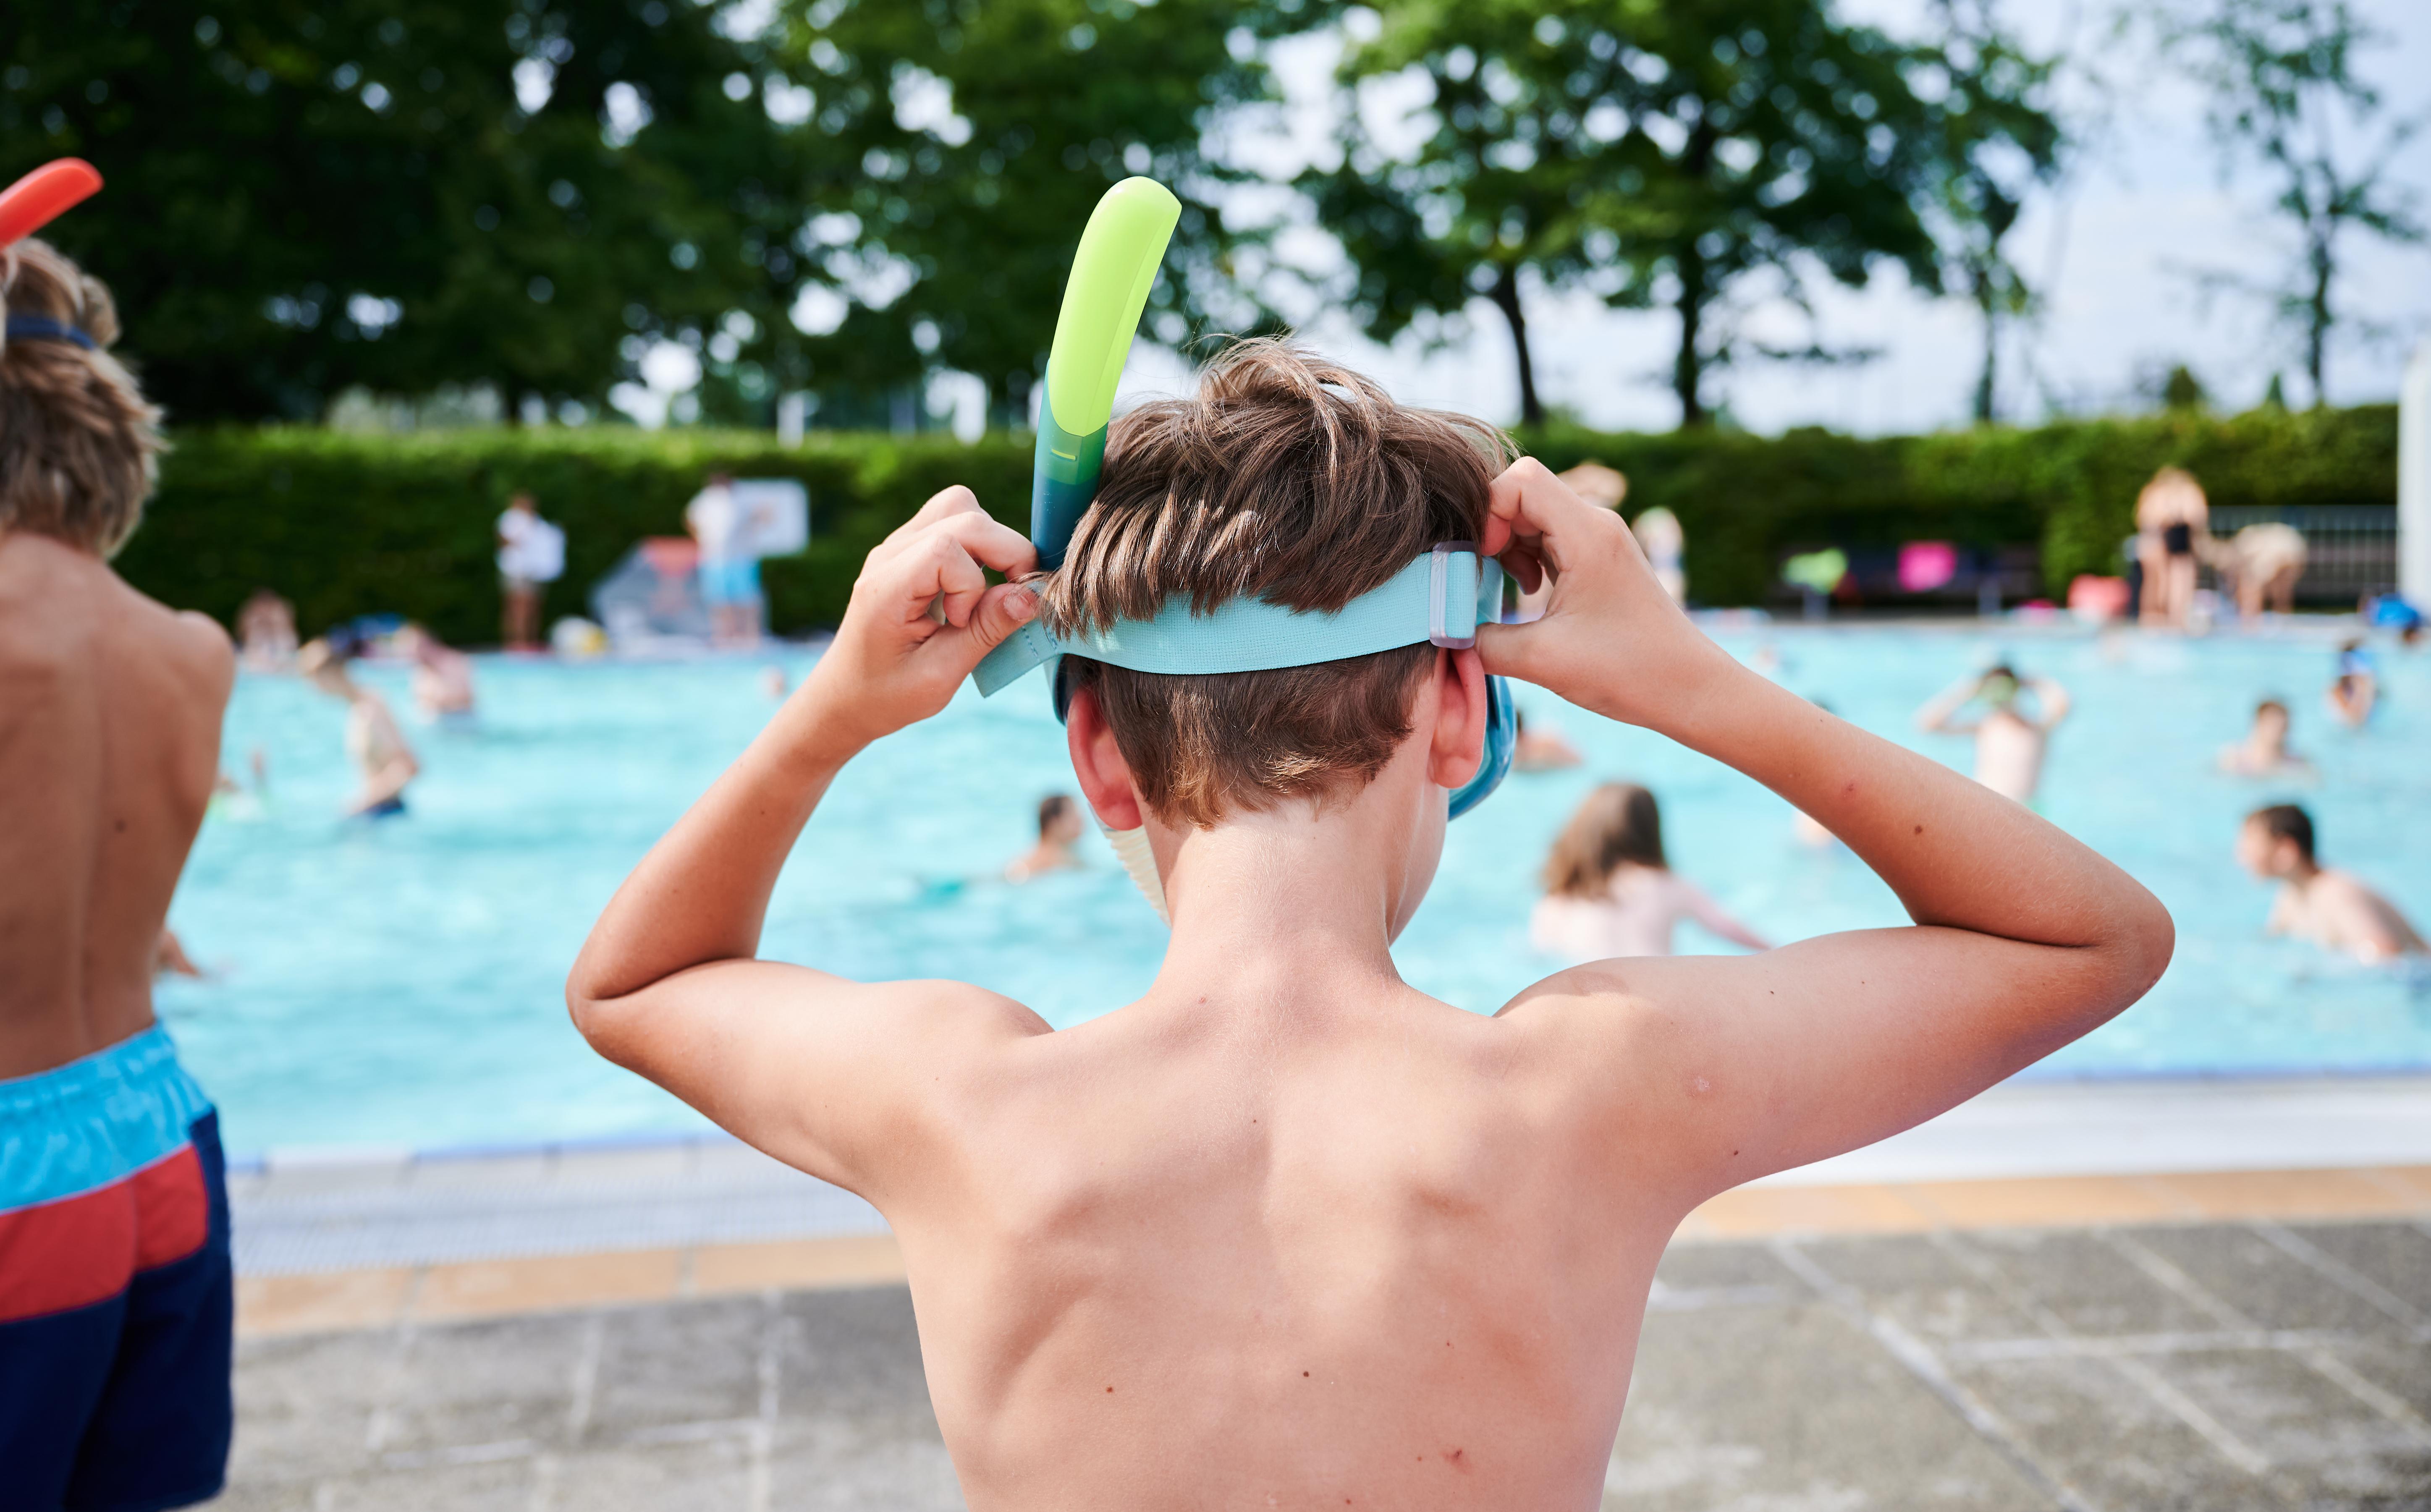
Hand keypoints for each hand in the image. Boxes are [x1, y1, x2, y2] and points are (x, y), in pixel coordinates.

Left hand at [802, 486, 1039, 748]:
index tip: (963, 623)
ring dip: (990, 543)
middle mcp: (889, 554)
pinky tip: (973, 587)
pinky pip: (952, 522)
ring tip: (989, 590)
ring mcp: (897, 546)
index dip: (973, 583)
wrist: (846, 695)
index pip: (946, 548)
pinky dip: (977, 547)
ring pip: (959, 506)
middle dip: (1004, 551)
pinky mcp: (909, 549)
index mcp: (886, 587)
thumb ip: (985, 630)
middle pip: (962, 513)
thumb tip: (1032, 595)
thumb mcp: (939, 674)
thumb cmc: (887, 694)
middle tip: (1009, 599)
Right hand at [1476, 458, 1736, 732]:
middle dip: (1492, 532)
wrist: (1690, 689)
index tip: (1483, 561)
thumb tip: (1444, 633)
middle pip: (1523, 494)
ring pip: (1534, 517)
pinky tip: (1531, 596)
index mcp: (1588, 533)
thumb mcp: (1542, 661)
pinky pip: (1551, 539)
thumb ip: (1481, 643)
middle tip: (1484, 578)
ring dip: (1509, 548)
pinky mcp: (1599, 560)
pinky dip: (1529, 560)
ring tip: (1514, 592)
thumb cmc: (1629, 671)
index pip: (1520, 480)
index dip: (1487, 513)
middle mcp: (1596, 525)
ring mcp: (1599, 540)